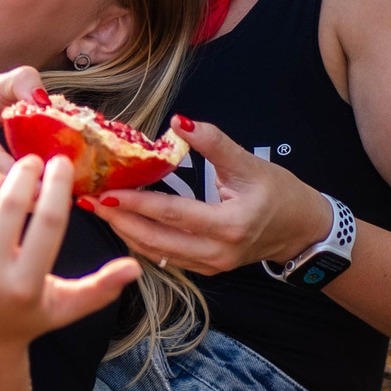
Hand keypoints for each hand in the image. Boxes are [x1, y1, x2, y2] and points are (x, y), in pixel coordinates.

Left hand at [0, 156, 141, 352]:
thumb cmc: (23, 320)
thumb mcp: (63, 307)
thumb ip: (99, 288)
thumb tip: (134, 267)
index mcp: (24, 286)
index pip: (46, 223)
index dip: (56, 186)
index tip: (61, 163)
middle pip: (9, 205)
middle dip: (25, 173)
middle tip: (34, 160)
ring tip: (7, 177)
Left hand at [89, 118, 332, 274]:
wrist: (304, 231)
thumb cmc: (281, 194)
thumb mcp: (250, 164)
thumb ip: (214, 143)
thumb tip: (178, 122)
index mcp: (229, 226)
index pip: (172, 214)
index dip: (136, 203)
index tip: (104, 192)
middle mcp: (216, 253)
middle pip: (155, 239)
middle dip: (117, 220)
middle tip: (87, 200)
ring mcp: (210, 266)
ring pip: (156, 251)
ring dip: (124, 231)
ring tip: (97, 208)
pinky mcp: (205, 268)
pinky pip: (165, 256)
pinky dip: (141, 239)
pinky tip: (122, 221)